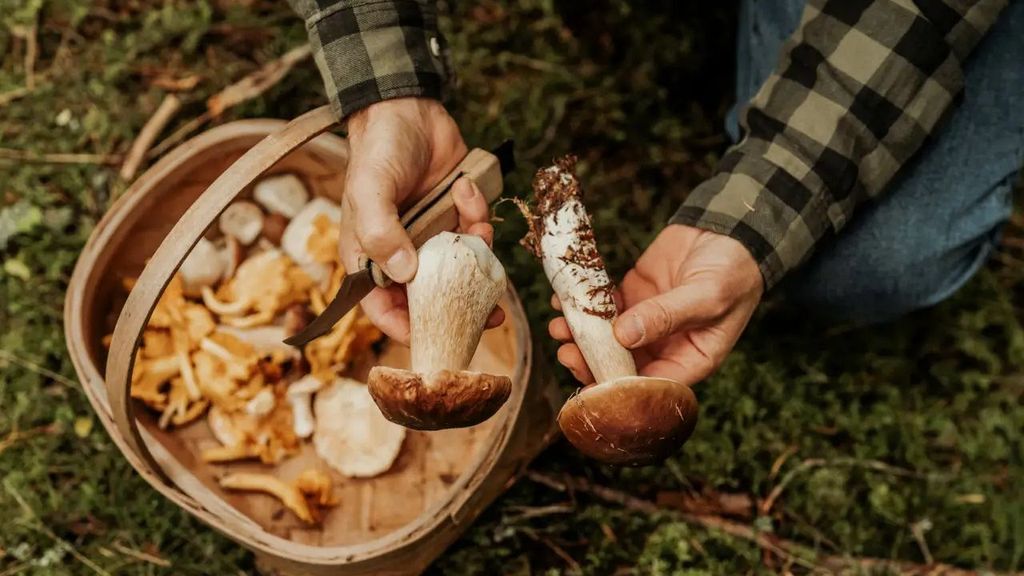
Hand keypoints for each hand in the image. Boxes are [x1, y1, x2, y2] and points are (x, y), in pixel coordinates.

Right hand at [339, 97, 500, 342]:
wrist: (406, 107)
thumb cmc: (377, 149)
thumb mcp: (370, 189)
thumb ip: (381, 232)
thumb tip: (405, 273)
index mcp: (370, 256)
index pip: (382, 308)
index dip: (407, 328)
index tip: (437, 336)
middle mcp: (400, 253)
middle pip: (429, 298)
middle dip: (460, 305)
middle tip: (492, 315)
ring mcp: (430, 237)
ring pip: (461, 268)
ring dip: (476, 255)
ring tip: (478, 230)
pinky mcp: (455, 218)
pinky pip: (475, 235)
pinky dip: (479, 217)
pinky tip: (467, 190)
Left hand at [549, 224, 762, 384]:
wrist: (728, 229)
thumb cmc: (733, 270)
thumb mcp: (707, 296)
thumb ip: (667, 316)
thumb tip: (624, 336)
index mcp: (690, 359)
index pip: (652, 387)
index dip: (620, 390)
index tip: (591, 386)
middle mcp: (664, 347)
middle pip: (621, 366)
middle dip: (590, 362)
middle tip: (567, 352)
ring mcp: (644, 322)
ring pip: (605, 338)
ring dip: (580, 335)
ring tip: (559, 326)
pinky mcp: (631, 297)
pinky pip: (602, 308)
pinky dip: (583, 306)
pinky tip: (564, 300)